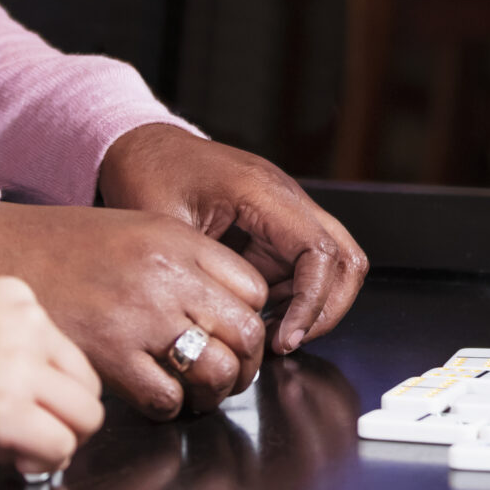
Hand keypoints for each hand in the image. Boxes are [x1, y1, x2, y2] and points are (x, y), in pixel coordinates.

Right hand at [0, 201, 271, 418]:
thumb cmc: (66, 244)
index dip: (251, 319)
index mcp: (179, 242)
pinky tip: (156, 398)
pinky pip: (164, 398)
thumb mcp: (140, 230)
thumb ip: (186, 261)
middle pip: (246, 333)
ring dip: (214, 392)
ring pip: (215, 371)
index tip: (238, 333)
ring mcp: (139, 318)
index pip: (252, 289)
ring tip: (199, 394)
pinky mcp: (108, 356)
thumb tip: (224, 302)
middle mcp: (168, 277)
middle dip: (246, 363)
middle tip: (231, 374)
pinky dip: (169, 407)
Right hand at [0, 279, 102, 477]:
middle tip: (34, 437)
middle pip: (85, 382)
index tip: (24, 407)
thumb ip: (4, 349)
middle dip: (66, 416)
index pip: (64, 351)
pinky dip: (45, 461)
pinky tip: (16, 460)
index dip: (50, 390)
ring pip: (85, 415)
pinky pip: (59, 443)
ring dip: (61, 441)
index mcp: (16, 297)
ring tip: (25, 452)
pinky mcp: (9, 406)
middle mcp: (30, 322)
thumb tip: (32, 397)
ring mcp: (23, 364)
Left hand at [99, 124, 366, 356]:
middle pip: (345, 258)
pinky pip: (303, 266)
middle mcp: (286, 198)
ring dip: (311, 304)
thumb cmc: (150, 174)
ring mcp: (285, 211)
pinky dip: (290, 297)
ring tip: (270, 334)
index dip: (311, 302)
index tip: (285, 338)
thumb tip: (227, 325)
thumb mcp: (165, 227)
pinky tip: (256, 317)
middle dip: (326, 309)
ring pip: (333, 264)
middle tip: (289, 342)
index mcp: (262, 192)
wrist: (144, 147)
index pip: (319, 251)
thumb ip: (200, 273)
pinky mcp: (276, 226)